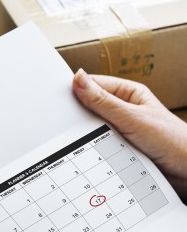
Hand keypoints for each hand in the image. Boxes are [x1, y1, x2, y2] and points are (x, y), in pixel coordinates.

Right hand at [73, 69, 186, 198]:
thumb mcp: (132, 118)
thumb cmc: (172, 140)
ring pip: (92, 128)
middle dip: (78, 116)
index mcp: (128, 93)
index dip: (75, 90)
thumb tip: (79, 79)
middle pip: (90, 108)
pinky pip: (97, 145)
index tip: (57, 99)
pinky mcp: (118, 147)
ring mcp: (120, 129)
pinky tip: (85, 152)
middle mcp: (123, 110)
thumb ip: (103, 101)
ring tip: (75, 140)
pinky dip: (91, 149)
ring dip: (85, 135)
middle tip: (63, 124)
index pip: (93, 85)